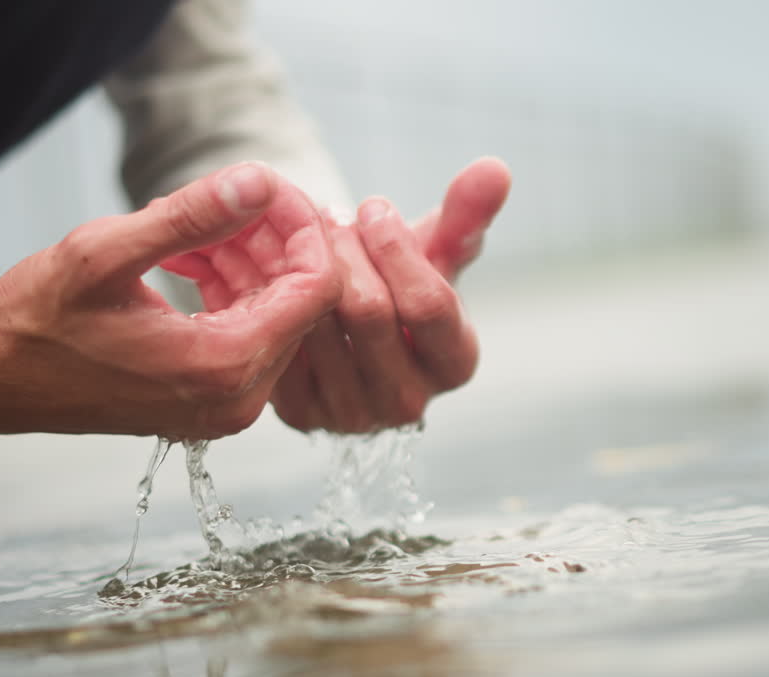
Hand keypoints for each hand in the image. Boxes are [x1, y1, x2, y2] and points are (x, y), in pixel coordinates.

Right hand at [0, 162, 339, 437]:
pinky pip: (245, 329)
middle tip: (226, 194)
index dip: (302, 227)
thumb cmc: (36, 321)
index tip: (267, 187)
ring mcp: (226, 403)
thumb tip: (257, 181)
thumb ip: (189, 217)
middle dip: (270, 238)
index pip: (318, 288)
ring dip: (244, 257)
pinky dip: (226, 285)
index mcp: (224, 367)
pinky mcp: (209, 397)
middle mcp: (238, 397)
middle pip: (300, 300)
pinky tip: (183, 254)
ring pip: (273, 311)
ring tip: (189, 226)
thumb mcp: (106, 253)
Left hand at [163, 157, 510, 432]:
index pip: (430, 304)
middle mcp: (410, 402)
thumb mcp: (436, 250)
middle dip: (345, 250)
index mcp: (456, 363)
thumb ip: (466, 214)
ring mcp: (355, 415)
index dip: (397, 246)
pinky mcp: (303, 416)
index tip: (372, 205)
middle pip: (368, 312)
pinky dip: (273, 297)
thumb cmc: (402, 282)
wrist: (348, 331)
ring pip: (319, 325)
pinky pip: (282, 343)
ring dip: (304, 267)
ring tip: (301, 232)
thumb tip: (496, 168)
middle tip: (327, 213)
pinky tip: (273, 265)